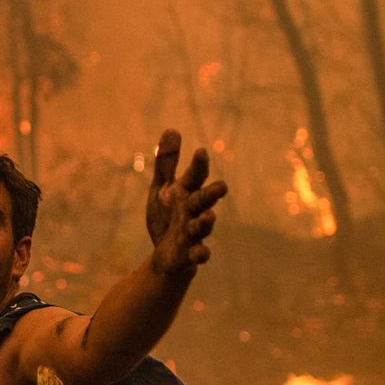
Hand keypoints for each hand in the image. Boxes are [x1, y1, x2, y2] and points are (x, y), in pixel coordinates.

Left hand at [145, 129, 228, 274]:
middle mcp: (193, 211)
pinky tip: (201, 254)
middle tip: (221, 187)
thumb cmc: (167, 217)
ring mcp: (193, 233)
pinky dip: (201, 254)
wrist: (166, 255)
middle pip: (204, 200)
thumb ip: (166, 163)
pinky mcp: (189, 254)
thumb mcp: (162, 189)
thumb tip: (172, 129)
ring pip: (202, 226)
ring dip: (206, 222)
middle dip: (211, 194)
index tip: (201, 152)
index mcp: (186, 193)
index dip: (199, 165)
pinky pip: (198, 254)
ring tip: (209, 216)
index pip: (195, 176)